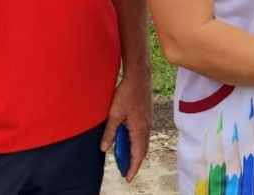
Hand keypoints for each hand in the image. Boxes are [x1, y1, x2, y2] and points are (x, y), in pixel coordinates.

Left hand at [100, 68, 152, 182]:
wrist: (138, 76)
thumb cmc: (126, 93)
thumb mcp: (114, 114)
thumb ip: (109, 132)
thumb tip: (105, 148)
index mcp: (139, 129)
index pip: (137, 154)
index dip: (133, 168)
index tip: (128, 178)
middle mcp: (146, 127)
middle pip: (142, 150)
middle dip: (135, 162)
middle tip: (126, 171)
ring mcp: (148, 120)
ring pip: (143, 141)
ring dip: (135, 152)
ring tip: (125, 158)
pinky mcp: (146, 115)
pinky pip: (143, 133)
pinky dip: (136, 141)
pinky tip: (128, 139)